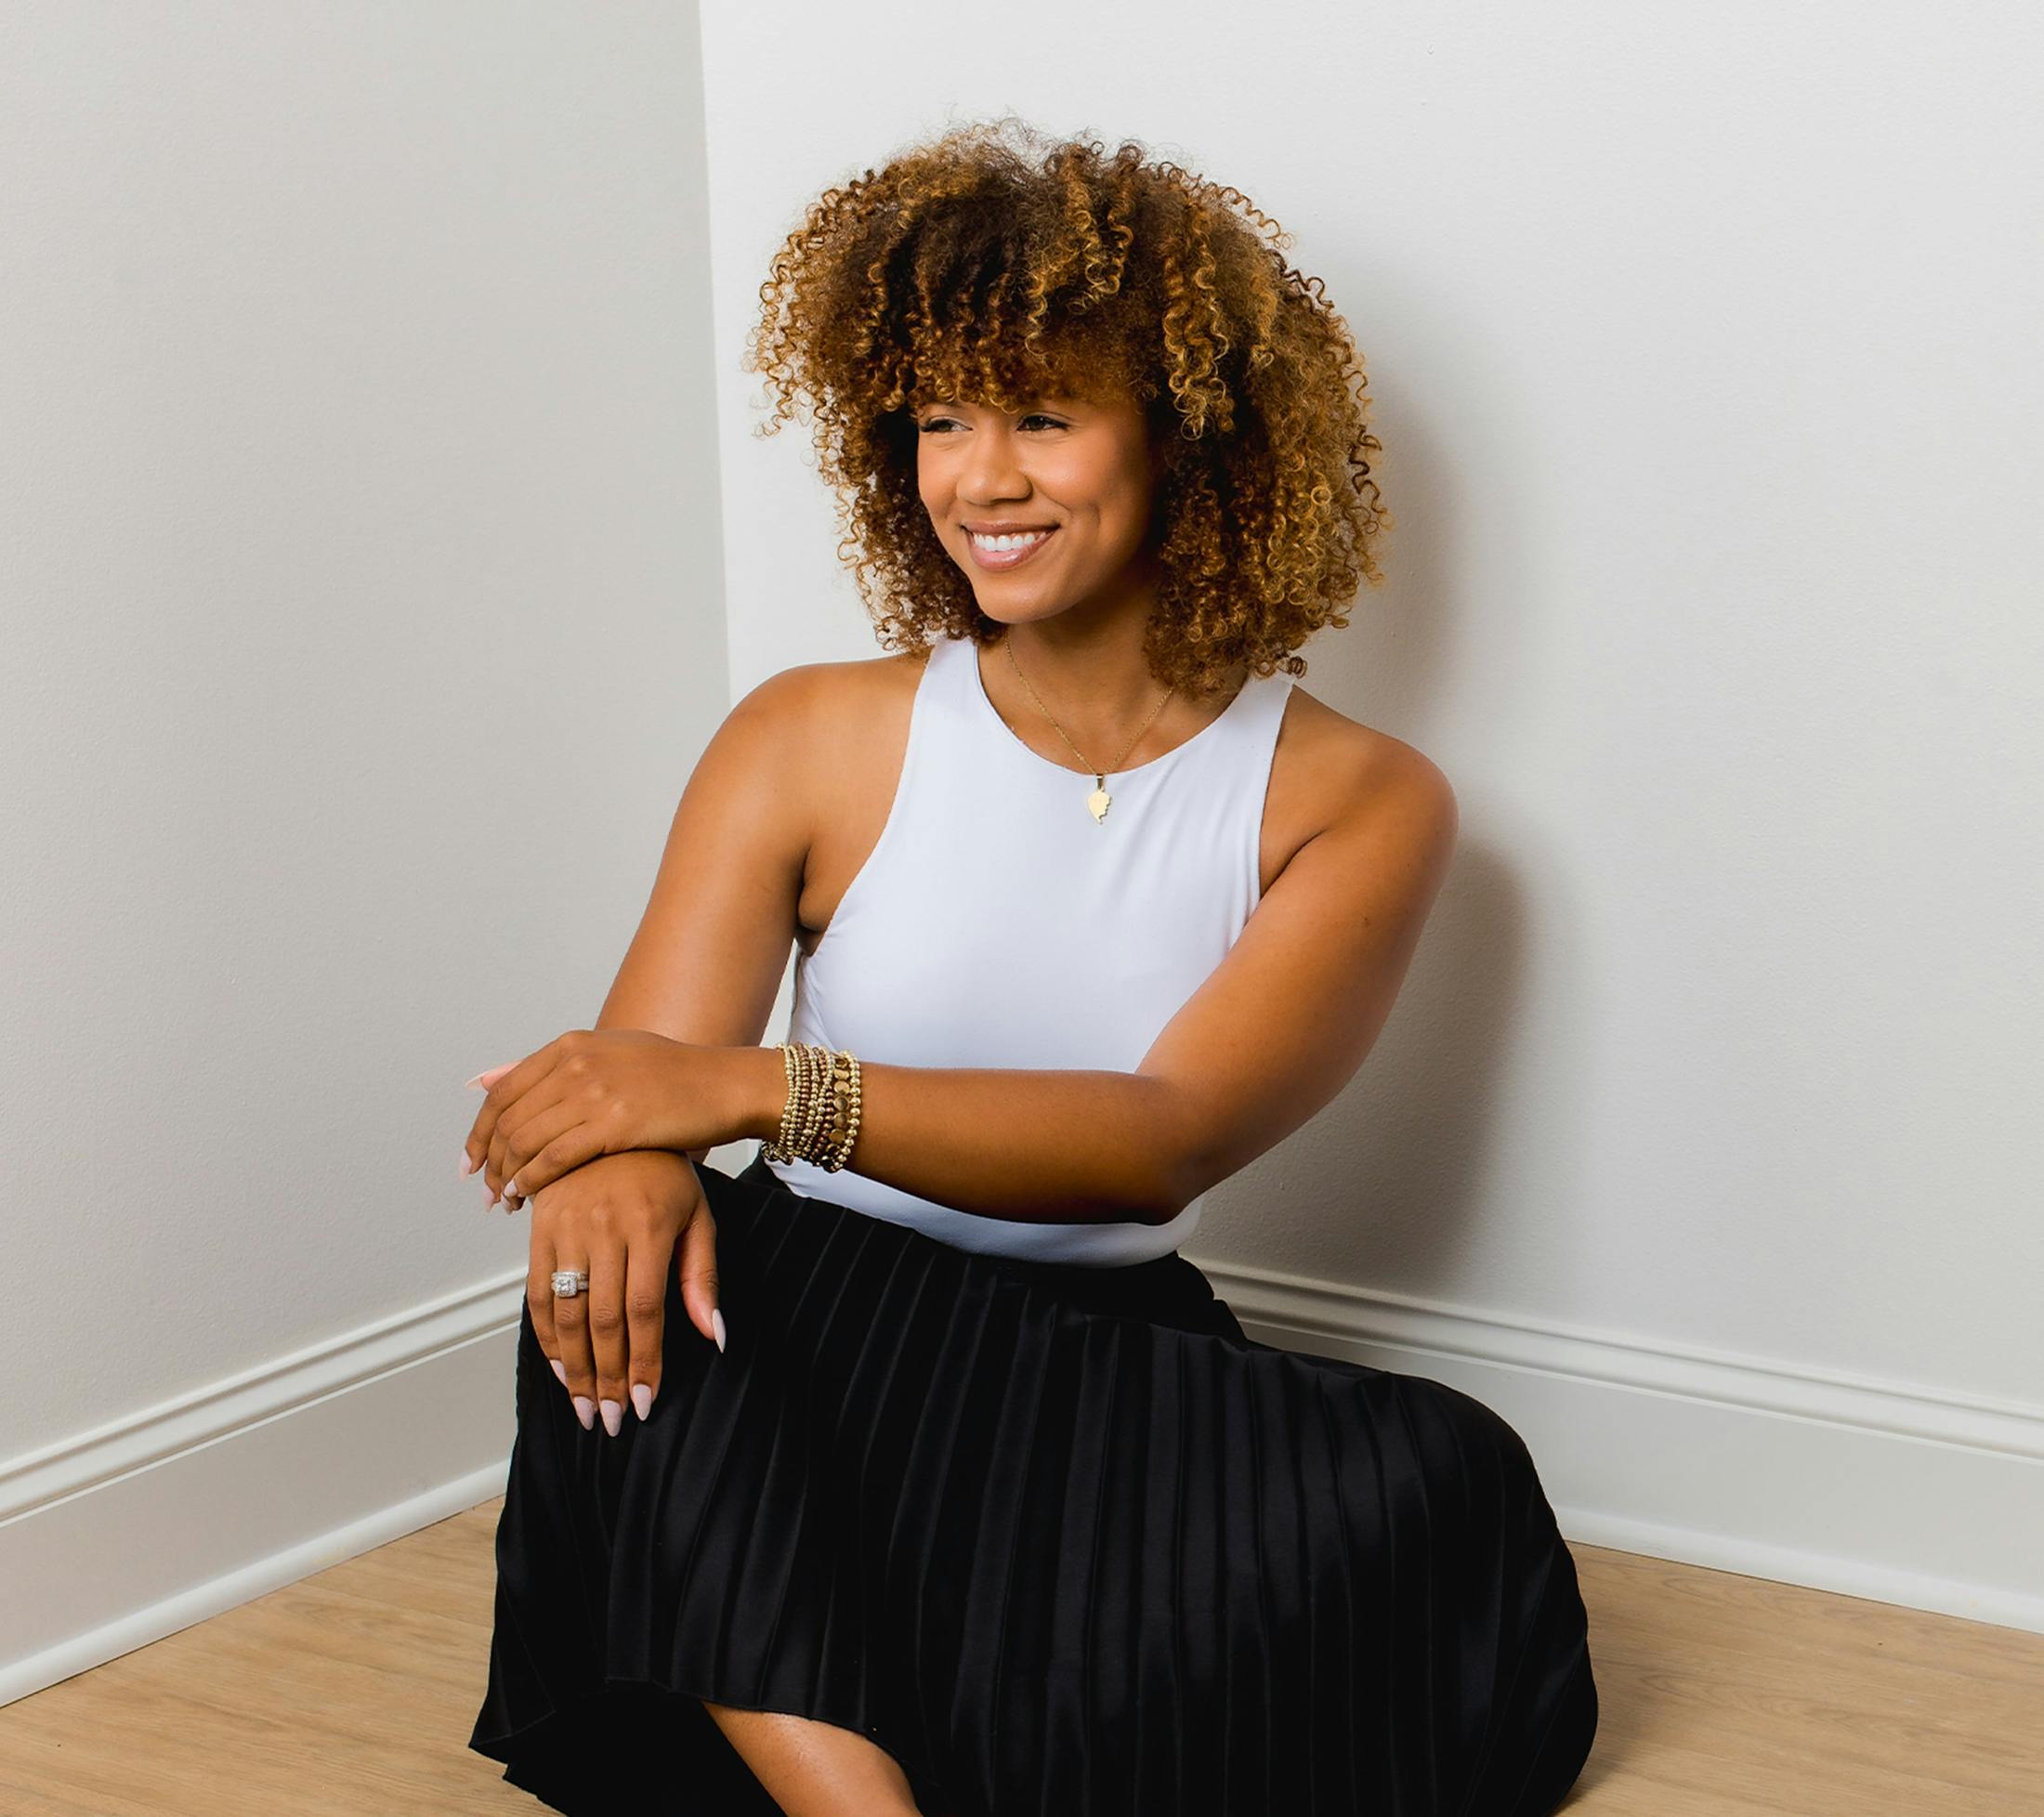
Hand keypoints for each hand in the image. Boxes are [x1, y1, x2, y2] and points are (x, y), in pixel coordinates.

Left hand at [461, 1028, 737, 1205]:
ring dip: (506, 1178)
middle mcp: (575, 1063)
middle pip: (507, 1121)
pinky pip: (553, 1159)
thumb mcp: (607, 1054)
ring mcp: (593, 1092)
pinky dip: (530, 1183)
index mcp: (570, 1046)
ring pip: (525, 1142)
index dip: (479, 1133)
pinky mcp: (613, 1124)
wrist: (722, 1085)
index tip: (471, 1163)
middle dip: (489, 1162)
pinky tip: (525, 1200)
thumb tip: (483, 1081)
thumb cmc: (671, 1075)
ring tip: (504, 1202)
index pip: (502, 1093)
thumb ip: (547, 1068)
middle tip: (485, 1192)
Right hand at [525, 1147, 721, 1434]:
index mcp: (649, 1225)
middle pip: (603, 1320)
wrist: (616, 1119)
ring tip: (585, 1408)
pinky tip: (560, 1366)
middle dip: (606, 1378)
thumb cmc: (667, 1175)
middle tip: (609, 1421)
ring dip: (574, 1368)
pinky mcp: (540, 1226)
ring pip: (565, 1313)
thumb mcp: (697, 1217)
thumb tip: (713, 1337)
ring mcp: (567, 1226)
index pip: (644, 1311)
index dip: (642, 1362)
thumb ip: (702, 1278)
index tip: (643, 1403)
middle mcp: (604, 1227)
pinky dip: (545, 1335)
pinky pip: (535, 1291)